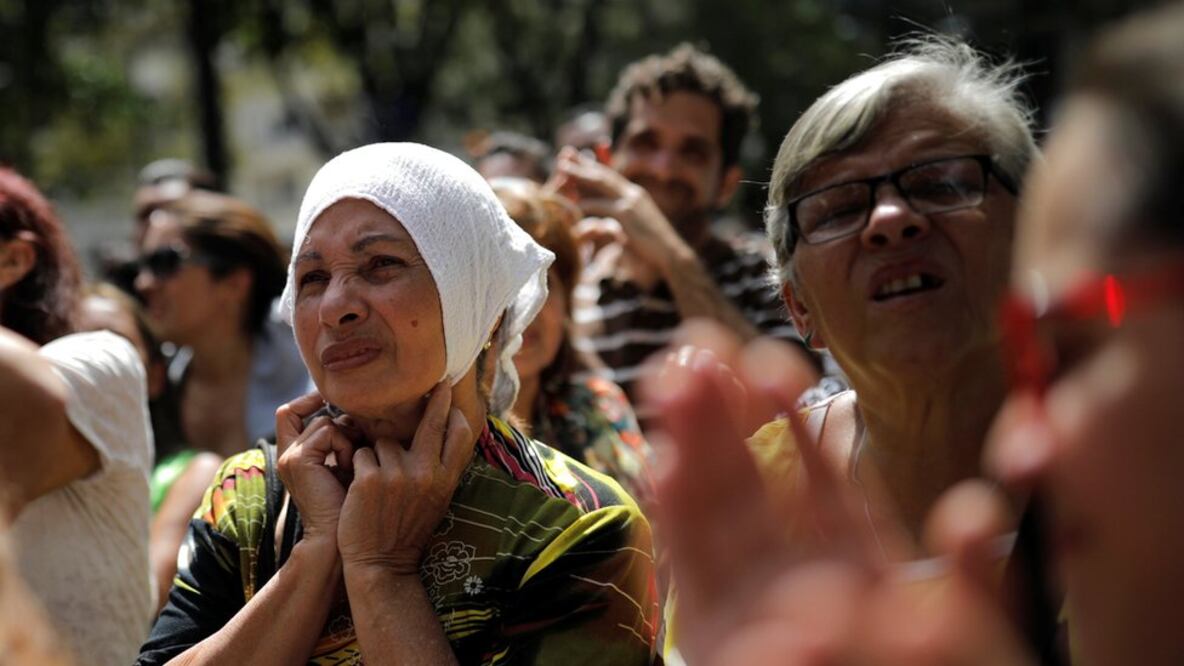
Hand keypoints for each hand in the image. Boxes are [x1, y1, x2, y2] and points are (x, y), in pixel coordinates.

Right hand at [275, 392, 356, 542]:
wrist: (340, 537)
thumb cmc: (352, 503)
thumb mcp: (347, 465)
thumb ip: (343, 439)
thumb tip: (355, 413)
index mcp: (295, 456)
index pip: (288, 413)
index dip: (307, 401)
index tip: (332, 403)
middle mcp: (287, 454)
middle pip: (309, 414)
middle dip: (341, 425)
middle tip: (355, 451)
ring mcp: (289, 457)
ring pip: (324, 422)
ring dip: (346, 439)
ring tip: (352, 465)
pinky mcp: (298, 460)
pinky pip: (328, 432)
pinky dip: (345, 446)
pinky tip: (348, 468)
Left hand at [336, 383, 473, 574]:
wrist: (380, 564)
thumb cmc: (406, 530)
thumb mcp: (436, 501)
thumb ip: (440, 469)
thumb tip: (447, 434)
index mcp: (446, 480)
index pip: (461, 435)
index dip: (456, 412)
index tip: (451, 396)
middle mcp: (427, 474)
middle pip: (432, 423)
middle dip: (436, 399)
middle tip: (438, 382)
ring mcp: (398, 475)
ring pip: (383, 441)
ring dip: (376, 456)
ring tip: (377, 485)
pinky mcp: (370, 479)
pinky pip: (361, 454)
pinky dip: (357, 466)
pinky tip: (359, 490)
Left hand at [551, 147, 689, 273]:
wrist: (672, 255)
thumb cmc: (654, 247)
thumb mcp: (637, 227)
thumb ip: (624, 217)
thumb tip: (609, 219)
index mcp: (635, 194)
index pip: (611, 175)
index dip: (593, 165)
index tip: (577, 157)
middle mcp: (633, 193)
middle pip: (604, 174)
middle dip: (583, 163)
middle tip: (564, 154)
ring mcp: (630, 202)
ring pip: (600, 183)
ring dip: (579, 176)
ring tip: (561, 169)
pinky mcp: (626, 215)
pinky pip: (600, 205)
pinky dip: (584, 204)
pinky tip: (570, 201)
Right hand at [641, 321, 1034, 664]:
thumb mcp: (966, 626)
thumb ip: (971, 571)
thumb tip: (974, 511)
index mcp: (849, 555)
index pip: (815, 472)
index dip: (788, 416)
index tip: (772, 366)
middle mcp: (791, 563)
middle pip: (750, 476)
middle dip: (719, 409)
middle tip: (698, 347)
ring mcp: (745, 593)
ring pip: (711, 506)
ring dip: (687, 441)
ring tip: (669, 379)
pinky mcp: (710, 626)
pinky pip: (691, 565)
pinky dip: (673, 514)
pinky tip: (660, 462)